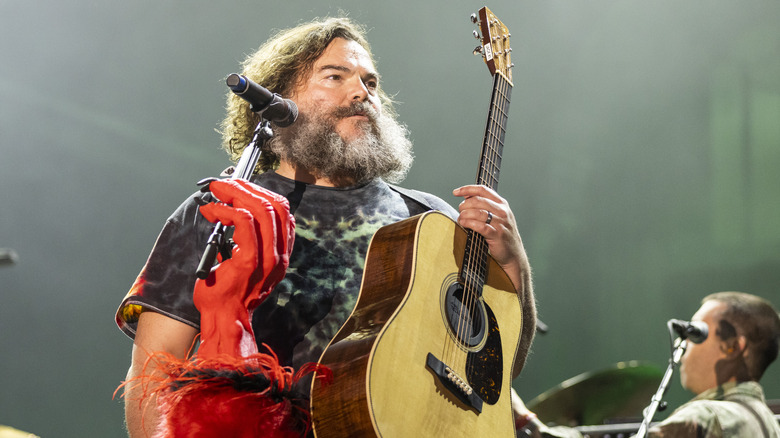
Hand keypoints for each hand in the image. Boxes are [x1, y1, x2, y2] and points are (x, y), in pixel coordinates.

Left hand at [194, 179, 294, 357]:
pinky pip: (243, 222)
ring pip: (261, 209)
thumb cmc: (228, 291)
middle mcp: (279, 255)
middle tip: (223, 185)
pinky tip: (212, 211)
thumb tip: (236, 207)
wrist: (224, 319)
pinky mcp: (249, 261)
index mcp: (280, 253)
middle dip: (246, 188)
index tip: (240, 187)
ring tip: (216, 193)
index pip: (283, 212)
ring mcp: (267, 258)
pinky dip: (226, 210)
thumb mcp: (247, 262)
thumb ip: (250, 239)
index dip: (261, 193)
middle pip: (275, 205)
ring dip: (235, 194)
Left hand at [452, 185, 528, 292]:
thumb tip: (466, 197)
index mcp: (502, 204)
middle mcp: (503, 211)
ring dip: (465, 215)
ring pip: (478, 213)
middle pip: (478, 201)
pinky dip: (469, 224)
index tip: (456, 192)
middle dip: (464, 205)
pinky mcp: (497, 235)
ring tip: (461, 219)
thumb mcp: (497, 216)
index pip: (483, 190)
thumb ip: (484, 206)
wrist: (513, 254)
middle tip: (460, 211)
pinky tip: (464, 224)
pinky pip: (480, 226)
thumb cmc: (501, 234)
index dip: (467, 189)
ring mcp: (501, 223)